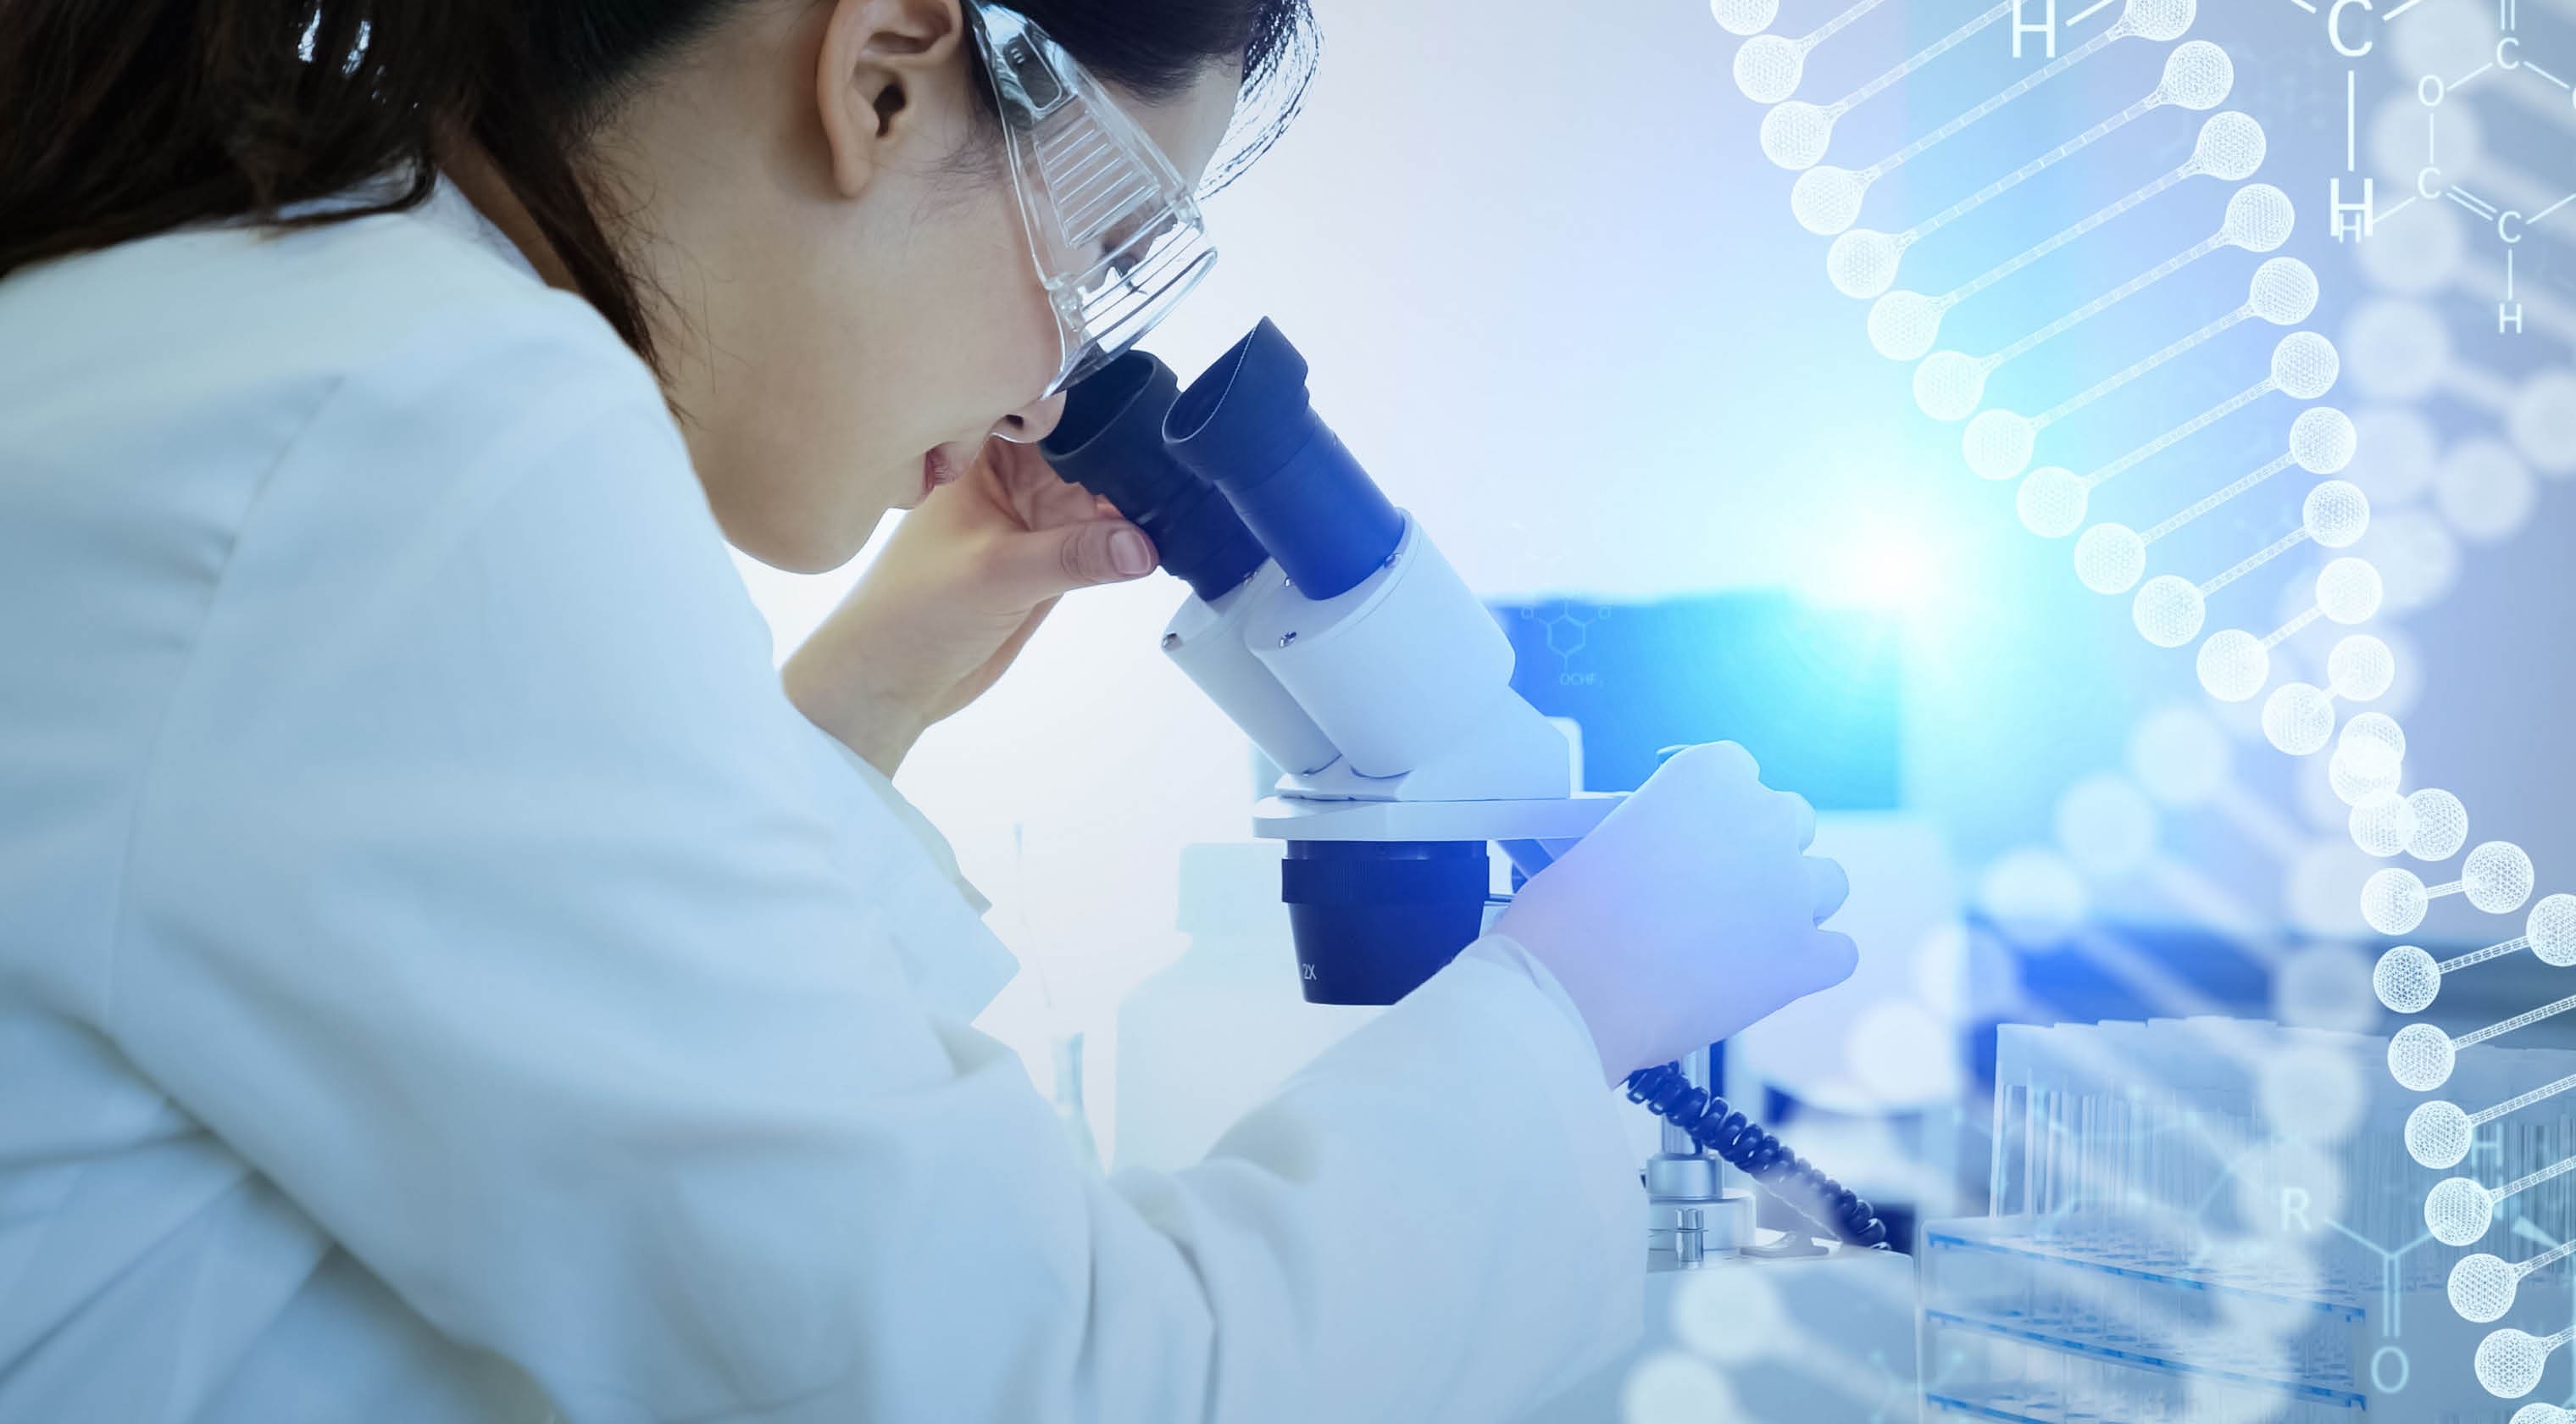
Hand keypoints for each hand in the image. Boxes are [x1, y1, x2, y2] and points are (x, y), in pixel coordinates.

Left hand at [783, 439, 1158, 773]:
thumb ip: (1073, 555)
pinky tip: (1166, 536)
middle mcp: (1012, 477)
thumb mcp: (996, 573)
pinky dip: (1129, 539)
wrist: (889, 681)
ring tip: (1182, 501)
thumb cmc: (913, 612)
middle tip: (1180, 465)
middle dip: (1130, 453)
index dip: (1099, 402)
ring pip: (1101, 494)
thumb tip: (1146, 545)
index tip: (1150, 410)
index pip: (1051, 409)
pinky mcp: (1051, 558)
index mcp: (982, 454)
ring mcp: (1033, 518)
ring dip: (1135, 498)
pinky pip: (1102, 538)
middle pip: (1087, 447)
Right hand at [1493, 742, 1855, 1082]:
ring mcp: (1792, 889)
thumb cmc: (1571, 914)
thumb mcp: (1608, 835)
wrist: (1575, 984)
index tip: (1697, 836)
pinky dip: (1811, 963)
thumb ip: (1662, 831)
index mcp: (1711, 773)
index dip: (1718, 810)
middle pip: (1792, 821)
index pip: (1740, 771)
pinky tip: (1772, 975)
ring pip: (1828, 883)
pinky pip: (1838, 953)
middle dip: (1762, 851)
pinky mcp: (1803, 957)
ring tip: (1746, 934)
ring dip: (1796, 902)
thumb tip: (1679, 862)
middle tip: (1717, 890)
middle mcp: (1764, 818)